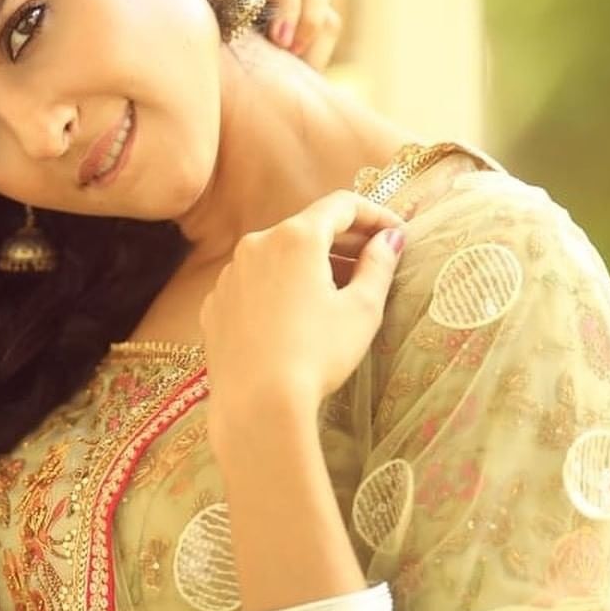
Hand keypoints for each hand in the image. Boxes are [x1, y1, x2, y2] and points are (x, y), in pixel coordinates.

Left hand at [199, 192, 405, 428]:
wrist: (257, 405)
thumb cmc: (317, 355)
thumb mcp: (361, 310)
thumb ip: (379, 265)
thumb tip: (390, 240)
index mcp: (296, 237)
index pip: (342, 205)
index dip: (375, 215)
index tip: (395, 234)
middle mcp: (256, 245)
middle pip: (307, 228)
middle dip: (343, 240)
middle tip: (374, 261)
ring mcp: (229, 276)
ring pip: (276, 257)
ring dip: (308, 266)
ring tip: (335, 293)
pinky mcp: (214, 305)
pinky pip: (252, 285)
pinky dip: (276, 289)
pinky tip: (293, 318)